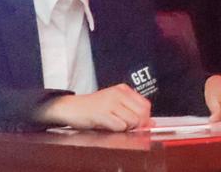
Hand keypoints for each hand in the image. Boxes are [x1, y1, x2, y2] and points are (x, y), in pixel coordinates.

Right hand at [36, 83, 150, 130]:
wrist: (70, 107)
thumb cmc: (92, 107)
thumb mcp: (114, 104)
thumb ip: (131, 111)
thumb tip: (150, 122)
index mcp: (123, 89)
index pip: (145, 105)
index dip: (145, 118)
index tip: (139, 124)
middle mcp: (118, 94)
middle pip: (142, 113)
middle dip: (137, 124)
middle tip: (126, 127)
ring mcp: (110, 103)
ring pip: (132, 121)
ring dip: (126, 128)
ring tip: (114, 125)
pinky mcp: (101, 113)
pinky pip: (119, 126)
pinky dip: (116, 130)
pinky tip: (108, 126)